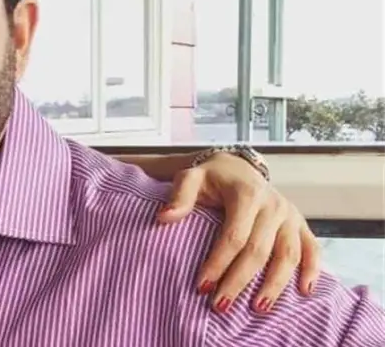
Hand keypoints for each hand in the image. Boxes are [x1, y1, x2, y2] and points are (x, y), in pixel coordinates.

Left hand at [157, 152, 321, 312]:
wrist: (238, 168)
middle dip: (239, 281)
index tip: (201, 286)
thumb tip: (163, 217)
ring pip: (288, 255)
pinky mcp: (301, 224)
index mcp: (246, 194)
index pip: (233, 236)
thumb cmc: (211, 178)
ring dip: (275, 285)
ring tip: (257, 309)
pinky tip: (304, 292)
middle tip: (221, 305)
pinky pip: (313, 249)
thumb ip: (179, 196)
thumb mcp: (191, 178)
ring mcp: (290, 216)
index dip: (218, 262)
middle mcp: (273, 205)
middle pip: (259, 250)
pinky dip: (312, 270)